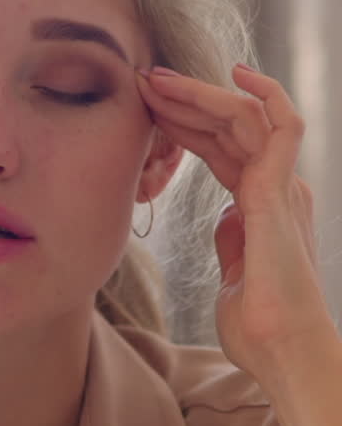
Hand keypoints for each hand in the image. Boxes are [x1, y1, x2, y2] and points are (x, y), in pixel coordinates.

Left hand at [135, 63, 334, 387]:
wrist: (281, 351)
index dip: (185, 126)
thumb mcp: (235, 276)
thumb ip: (233, 242)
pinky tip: (234, 74)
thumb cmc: (258, 329)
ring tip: (156, 78)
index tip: (147, 111)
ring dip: (200, 94)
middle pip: (229, 127)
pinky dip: (264, 94)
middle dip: (185, 100)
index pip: (221, 150)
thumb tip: (226, 218)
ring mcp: (283, 187)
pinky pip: (282, 125)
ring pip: (245, 117)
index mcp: (263, 208)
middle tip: (143, 80)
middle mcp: (277, 190)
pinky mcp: (281, 192)